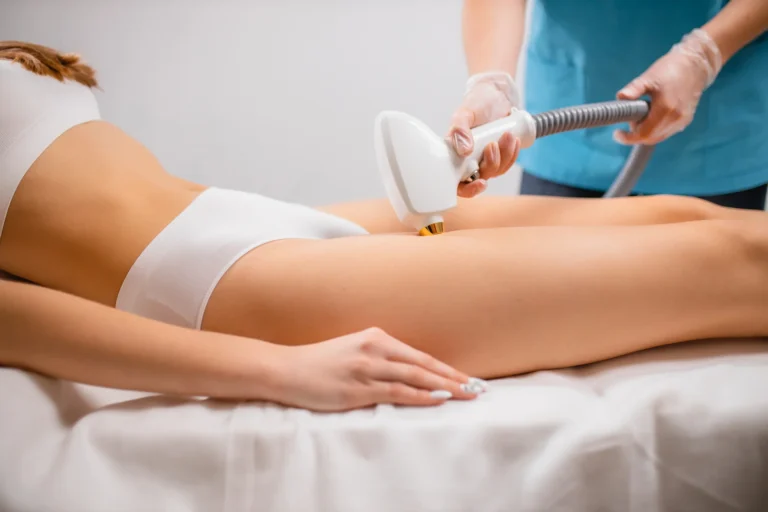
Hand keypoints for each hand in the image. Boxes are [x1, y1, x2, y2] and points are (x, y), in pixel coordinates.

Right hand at [269, 327, 486, 411]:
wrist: (287, 368)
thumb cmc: (320, 362)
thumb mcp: (353, 349)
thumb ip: (380, 356)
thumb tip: (408, 371)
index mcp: (375, 336)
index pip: (420, 355)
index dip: (446, 368)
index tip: (466, 378)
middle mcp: (375, 348)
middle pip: (423, 365)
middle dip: (453, 377)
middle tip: (477, 388)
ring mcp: (367, 367)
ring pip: (415, 378)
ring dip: (444, 387)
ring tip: (466, 395)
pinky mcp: (358, 387)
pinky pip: (397, 392)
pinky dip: (420, 396)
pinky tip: (437, 399)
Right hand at [447, 72, 522, 197]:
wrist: (495, 94)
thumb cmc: (476, 102)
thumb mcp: (464, 113)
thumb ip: (459, 129)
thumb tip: (464, 151)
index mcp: (454, 156)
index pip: (458, 184)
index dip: (468, 190)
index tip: (481, 183)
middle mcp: (468, 161)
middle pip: (480, 178)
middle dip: (492, 164)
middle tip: (493, 145)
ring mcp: (484, 159)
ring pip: (496, 170)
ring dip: (505, 155)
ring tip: (507, 134)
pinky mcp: (499, 154)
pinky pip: (507, 163)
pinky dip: (512, 153)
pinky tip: (513, 139)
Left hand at [615, 28, 721, 145]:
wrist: (695, 65)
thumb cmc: (670, 68)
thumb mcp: (648, 77)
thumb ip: (634, 89)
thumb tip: (620, 97)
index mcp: (665, 109)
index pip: (643, 134)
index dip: (628, 137)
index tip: (617, 133)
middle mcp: (676, 119)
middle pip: (650, 138)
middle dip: (636, 132)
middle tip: (631, 118)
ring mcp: (682, 121)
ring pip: (658, 137)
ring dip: (646, 131)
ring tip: (643, 112)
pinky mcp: (686, 120)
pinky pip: (666, 132)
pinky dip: (655, 129)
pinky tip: (654, 114)